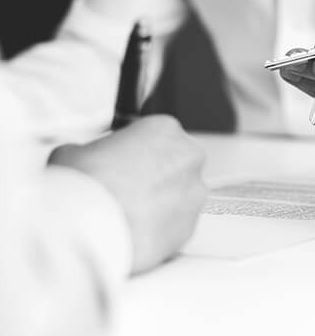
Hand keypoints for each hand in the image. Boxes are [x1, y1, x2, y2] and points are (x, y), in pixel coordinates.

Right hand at [49, 115, 206, 273]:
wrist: (89, 229)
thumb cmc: (84, 185)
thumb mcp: (73, 152)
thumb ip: (91, 151)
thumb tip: (85, 159)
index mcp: (165, 129)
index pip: (155, 135)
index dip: (135, 151)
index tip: (121, 162)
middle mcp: (188, 158)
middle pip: (173, 164)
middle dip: (153, 176)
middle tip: (124, 189)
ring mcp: (194, 194)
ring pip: (178, 196)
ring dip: (158, 203)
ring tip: (126, 214)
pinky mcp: (190, 227)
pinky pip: (175, 225)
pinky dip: (158, 229)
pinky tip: (133, 231)